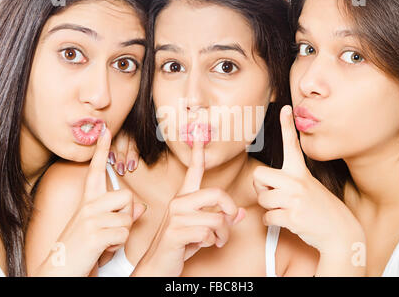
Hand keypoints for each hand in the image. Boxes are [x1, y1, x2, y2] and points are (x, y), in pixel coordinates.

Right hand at [50, 126, 144, 275]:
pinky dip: (117, 245)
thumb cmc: (81, 250)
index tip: (104, 130)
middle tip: (111, 231)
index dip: (101, 150)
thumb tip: (142, 208)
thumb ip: (120, 216)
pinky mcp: (94, 233)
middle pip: (127, 197)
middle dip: (127, 216)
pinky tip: (101, 250)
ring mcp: (90, 218)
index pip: (95, 171)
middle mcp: (87, 206)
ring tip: (105, 242)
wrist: (58, 272)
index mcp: (87, 202)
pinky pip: (123, 233)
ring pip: (128, 217)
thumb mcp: (100, 230)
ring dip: (122, 233)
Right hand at [133, 132, 244, 276]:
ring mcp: (176, 216)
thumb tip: (240, 213)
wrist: (158, 266)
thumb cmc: (179, 246)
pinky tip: (202, 245)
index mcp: (184, 198)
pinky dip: (211, 242)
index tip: (199, 133)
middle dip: (229, 211)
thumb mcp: (203, 230)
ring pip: (217, 217)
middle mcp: (178, 202)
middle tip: (227, 225)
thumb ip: (220, 219)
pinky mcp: (175, 231)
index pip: (193, 170)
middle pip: (217, 193)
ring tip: (215, 240)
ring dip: (222, 234)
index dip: (198, 152)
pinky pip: (207, 231)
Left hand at [253, 106, 364, 275]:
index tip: (286, 108)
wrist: (341, 233)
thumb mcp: (310, 187)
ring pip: (262, 199)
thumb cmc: (320, 210)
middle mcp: (298, 182)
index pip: (292, 145)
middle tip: (274, 195)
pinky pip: (267, 217)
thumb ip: (288, 181)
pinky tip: (287, 222)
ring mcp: (295, 198)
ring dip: (269, 208)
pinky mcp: (293, 216)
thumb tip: (262, 182)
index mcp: (301, 172)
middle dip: (261, 187)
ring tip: (286, 210)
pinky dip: (272, 222)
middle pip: (258, 175)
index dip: (287, 126)